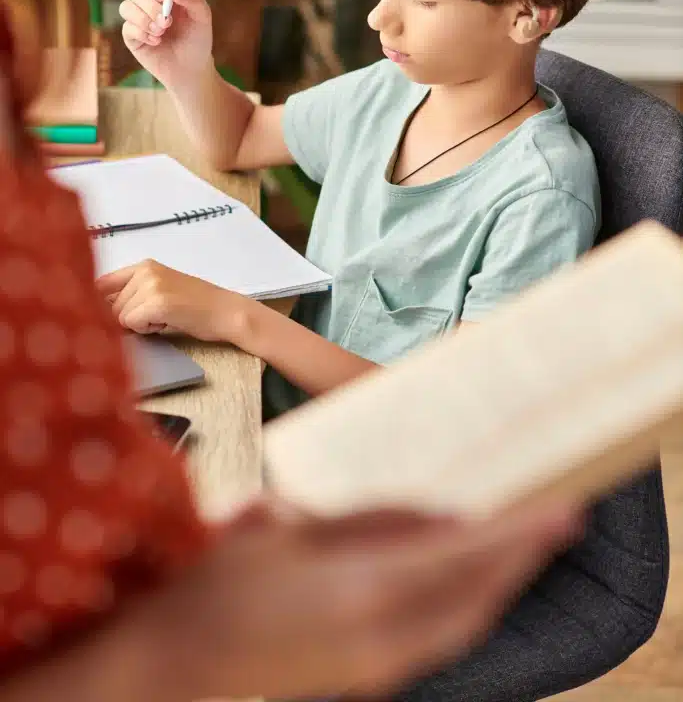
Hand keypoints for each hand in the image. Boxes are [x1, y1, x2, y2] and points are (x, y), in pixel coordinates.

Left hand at [96, 260, 242, 339]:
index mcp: (144, 266)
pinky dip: (146, 329)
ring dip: (138, 325)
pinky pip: (131, 324)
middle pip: (109, 305)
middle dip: (126, 317)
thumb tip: (95, 308)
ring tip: (163, 318)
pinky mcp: (157, 303)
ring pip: (119, 316)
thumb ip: (131, 294)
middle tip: (155, 317)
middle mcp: (145, 271)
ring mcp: (151, 285)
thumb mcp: (160, 290)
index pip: (102, 283)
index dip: (98, 303)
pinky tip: (165, 323)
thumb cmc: (195, 307)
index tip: (102, 315)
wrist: (225, 312)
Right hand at [119, 0, 213, 87]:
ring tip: (162, 32)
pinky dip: (142, 34)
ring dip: (144, 20)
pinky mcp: (132, 37)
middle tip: (167, 22)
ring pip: (127, 7)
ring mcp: (138, 19)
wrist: (192, 68)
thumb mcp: (203, 16)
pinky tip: (157, 42)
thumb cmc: (197, 39)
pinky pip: (127, 28)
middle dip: (152, 6)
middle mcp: (148, 3)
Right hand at [145, 494, 582, 700]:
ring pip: (463, 623)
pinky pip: (438, 639)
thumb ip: (372, 524)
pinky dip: (468, 607)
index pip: (463, 556)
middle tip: (557, 520)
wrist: (175, 662)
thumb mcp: (294, 530)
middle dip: (522, 559)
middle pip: (476, 596)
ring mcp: (378, 665)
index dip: (518, 533)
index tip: (563, 510)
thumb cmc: (220, 584)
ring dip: (499, 584)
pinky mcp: (367, 675)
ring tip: (524, 546)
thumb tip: (440, 517)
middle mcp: (384, 636)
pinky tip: (471, 582)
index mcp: (363, 590)